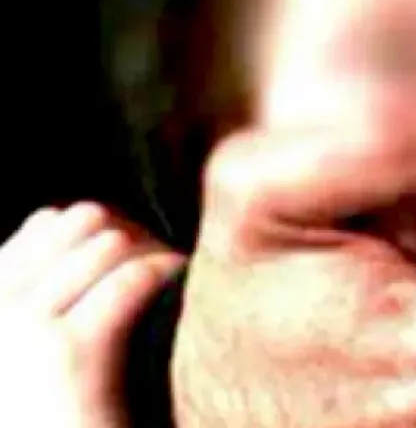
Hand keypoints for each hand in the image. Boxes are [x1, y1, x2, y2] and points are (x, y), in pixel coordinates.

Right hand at [0, 203, 184, 427]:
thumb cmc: (56, 415)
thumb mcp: (32, 346)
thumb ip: (43, 288)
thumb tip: (66, 218)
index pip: (45, 226)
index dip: (104, 226)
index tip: (141, 246)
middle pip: (80, 224)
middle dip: (133, 229)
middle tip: (167, 259)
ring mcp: (23, 330)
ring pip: (107, 243)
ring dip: (154, 247)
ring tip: (179, 271)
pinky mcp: (69, 355)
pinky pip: (129, 280)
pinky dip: (163, 270)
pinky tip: (181, 276)